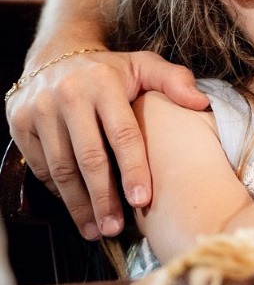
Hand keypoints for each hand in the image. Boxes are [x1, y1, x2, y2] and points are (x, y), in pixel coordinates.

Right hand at [7, 49, 208, 238]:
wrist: (55, 55)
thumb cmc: (109, 70)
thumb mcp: (142, 65)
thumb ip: (174, 80)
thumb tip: (201, 102)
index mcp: (103, 82)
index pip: (122, 133)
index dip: (133, 169)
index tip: (143, 200)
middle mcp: (69, 94)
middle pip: (89, 157)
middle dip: (103, 198)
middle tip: (116, 228)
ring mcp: (40, 109)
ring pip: (61, 168)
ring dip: (79, 204)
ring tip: (96, 229)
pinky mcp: (20, 123)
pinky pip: (41, 166)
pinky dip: (58, 191)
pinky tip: (76, 208)